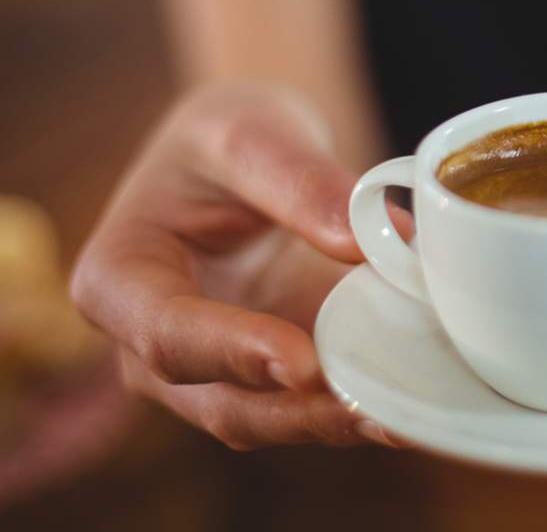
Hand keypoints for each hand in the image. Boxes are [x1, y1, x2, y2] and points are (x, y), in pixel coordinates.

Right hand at [71, 83, 405, 449]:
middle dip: (300, 413)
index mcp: (120, 278)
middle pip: (221, 401)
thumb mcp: (252, 132)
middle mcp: (155, 344)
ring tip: (406, 417)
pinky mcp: (273, 375)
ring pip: (273, 418)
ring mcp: (215, 370)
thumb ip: (301, 180)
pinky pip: (313, 403)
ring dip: (339, 422)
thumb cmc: (227, 135)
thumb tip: (370, 238)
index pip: (169, 333)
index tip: (302, 362)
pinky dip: (362, 405)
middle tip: (374, 411)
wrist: (248, 153)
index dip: (234, 353)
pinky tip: (417, 402)